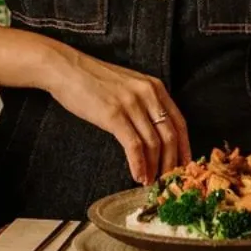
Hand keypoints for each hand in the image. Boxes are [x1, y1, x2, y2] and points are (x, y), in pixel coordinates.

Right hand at [35, 43, 190, 183]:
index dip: (185, 147)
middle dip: (171, 162)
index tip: (185, 164)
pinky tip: (138, 175)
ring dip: (154, 168)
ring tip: (150, 181)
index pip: (179, 122)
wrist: (66, 69)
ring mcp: (131, 104)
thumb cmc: (93, 79)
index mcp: (154, 87)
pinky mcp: (114, 115)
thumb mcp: (128, 84)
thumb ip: (144, 102)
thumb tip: (153, 131)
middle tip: (168, 179)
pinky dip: (138, 164)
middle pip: (170, 136)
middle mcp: (148, 94)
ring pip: (154, 143)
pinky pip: (134, 146)